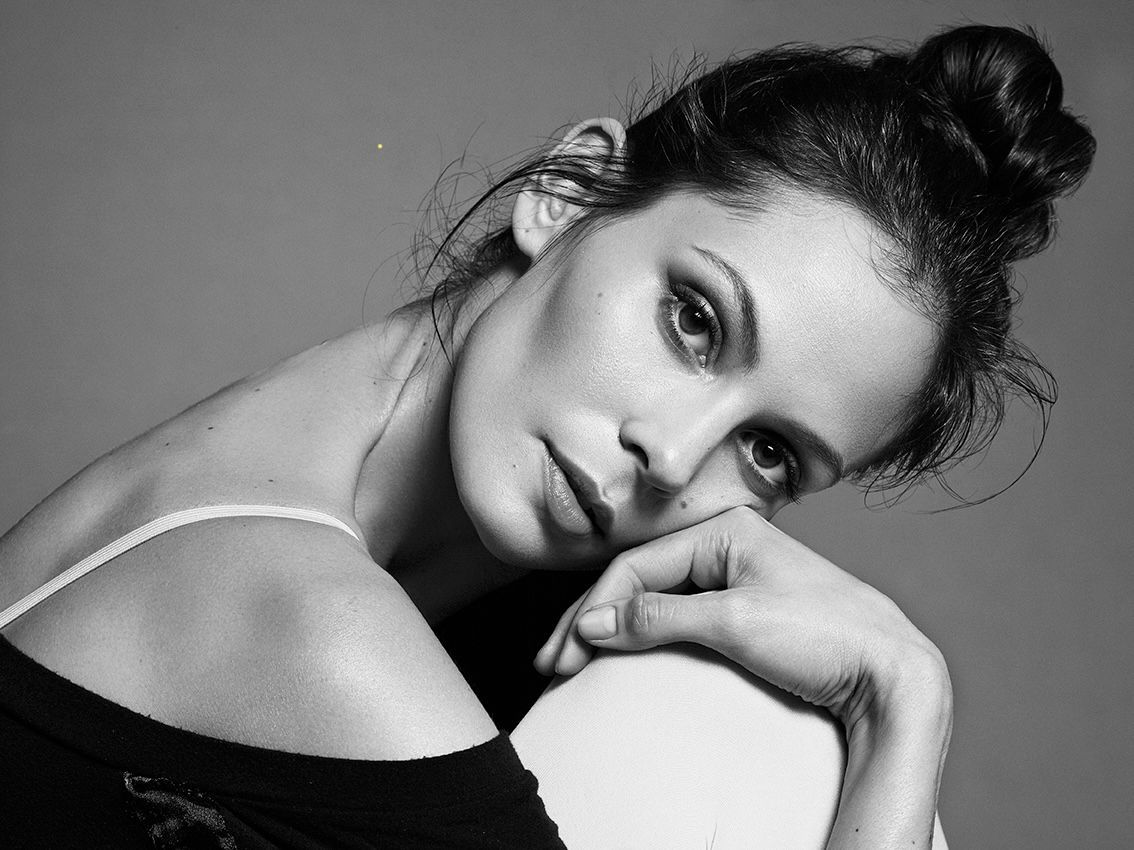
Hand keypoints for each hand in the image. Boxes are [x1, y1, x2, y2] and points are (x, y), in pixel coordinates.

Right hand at [534, 505, 949, 731]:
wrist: (892, 672)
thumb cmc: (826, 634)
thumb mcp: (736, 623)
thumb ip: (660, 619)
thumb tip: (595, 625)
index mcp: (726, 530)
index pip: (636, 566)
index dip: (597, 608)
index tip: (567, 651)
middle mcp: (727, 545)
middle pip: (639, 580)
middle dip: (594, 619)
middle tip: (554, 662)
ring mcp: (735, 576)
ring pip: (654, 598)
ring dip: (614, 629)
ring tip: (575, 660)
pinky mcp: (744, 608)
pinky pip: (678, 615)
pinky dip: (644, 635)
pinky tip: (622, 653)